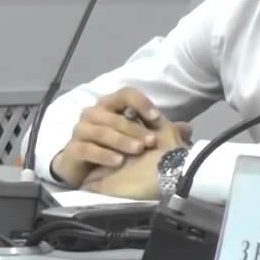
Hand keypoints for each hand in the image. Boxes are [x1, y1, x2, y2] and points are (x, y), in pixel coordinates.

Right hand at [49, 87, 165, 186]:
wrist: (84, 166)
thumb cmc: (116, 145)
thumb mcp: (140, 136)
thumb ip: (163, 131)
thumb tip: (187, 129)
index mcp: (111, 104)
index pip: (125, 93)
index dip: (141, 102)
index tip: (157, 117)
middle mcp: (93, 113)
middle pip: (115, 116)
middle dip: (136, 129)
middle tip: (152, 142)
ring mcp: (80, 130)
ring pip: (102, 132)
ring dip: (122, 141)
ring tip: (138, 150)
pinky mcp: (72, 149)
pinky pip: (88, 149)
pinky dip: (104, 155)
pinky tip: (118, 162)